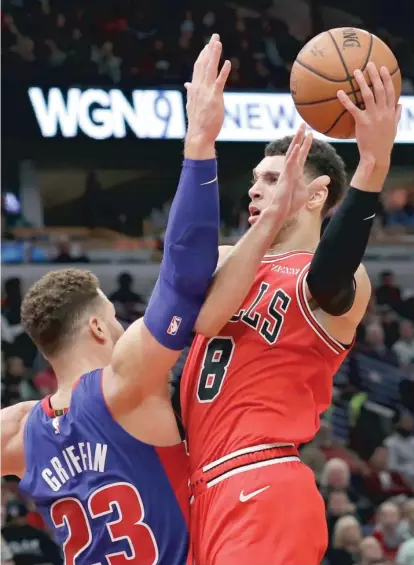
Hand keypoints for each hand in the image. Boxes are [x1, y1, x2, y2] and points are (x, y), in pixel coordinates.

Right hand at [184, 34, 230, 157]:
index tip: (208, 45)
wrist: (198, 135)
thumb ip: (191, 92)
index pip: (198, 68)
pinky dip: (223, 72)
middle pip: (203, 64)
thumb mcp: (192, 104)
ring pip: (210, 69)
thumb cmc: (197, 122)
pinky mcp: (214, 98)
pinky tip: (227, 63)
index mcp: (194, 88)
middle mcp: (199, 88)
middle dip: (209, 49)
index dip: (203, 55)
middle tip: (215, 36)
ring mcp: (206, 92)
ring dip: (214, 55)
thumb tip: (187, 84)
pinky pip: (219, 83)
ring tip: (218, 42)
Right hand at [264, 124, 329, 218]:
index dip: (306, 144)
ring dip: (296, 140)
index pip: (302, 155)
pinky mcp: (285, 177)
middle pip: (295, 149)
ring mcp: (286, 172)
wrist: (282, 212)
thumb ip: (317, 184)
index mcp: (295, 172)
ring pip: (292, 152)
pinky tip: (298, 145)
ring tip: (301, 129)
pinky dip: (294, 154)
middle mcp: (290, 169)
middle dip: (299, 136)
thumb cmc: (291, 203)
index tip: (311, 134)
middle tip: (303, 124)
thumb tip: (328, 178)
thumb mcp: (308, 192)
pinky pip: (289, 163)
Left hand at [337, 63, 401, 168]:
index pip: (390, 91)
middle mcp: (383, 112)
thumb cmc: (384, 143)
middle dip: (375, 75)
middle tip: (369, 64)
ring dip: (362, 82)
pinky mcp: (362, 122)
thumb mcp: (393, 128)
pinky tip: (339, 92)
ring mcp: (373, 116)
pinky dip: (346, 100)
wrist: (377, 156)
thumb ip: (397, 115)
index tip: (383, 68)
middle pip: (380, 89)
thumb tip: (400, 105)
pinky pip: (353, 108)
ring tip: (355, 72)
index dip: (387, 79)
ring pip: (368, 95)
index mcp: (390, 112)